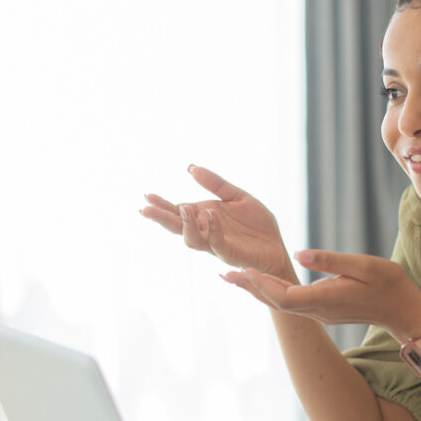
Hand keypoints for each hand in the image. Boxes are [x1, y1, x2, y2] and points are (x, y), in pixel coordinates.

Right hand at [141, 165, 293, 278]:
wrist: (276, 246)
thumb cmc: (256, 224)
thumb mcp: (236, 196)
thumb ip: (215, 183)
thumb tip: (190, 168)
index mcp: (203, 216)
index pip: (177, 210)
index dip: (162, 204)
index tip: (147, 195)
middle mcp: (205, 230)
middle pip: (177, 226)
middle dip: (161, 218)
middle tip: (145, 209)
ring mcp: (215, 243)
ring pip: (192, 239)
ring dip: (185, 224)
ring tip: (181, 207)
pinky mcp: (229, 252)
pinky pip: (216, 242)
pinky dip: (212, 228)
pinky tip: (210, 213)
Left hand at [221, 249, 420, 339]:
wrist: (403, 310)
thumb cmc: (389, 284)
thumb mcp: (364, 265)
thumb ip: (330, 261)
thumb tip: (299, 254)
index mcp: (325, 299)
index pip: (284, 296)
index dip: (262, 285)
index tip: (243, 271)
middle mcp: (318, 311)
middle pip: (275, 302)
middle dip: (249, 288)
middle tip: (224, 273)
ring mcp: (320, 313)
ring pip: (281, 304)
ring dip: (257, 290)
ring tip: (233, 277)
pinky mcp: (323, 310)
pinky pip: (290, 303)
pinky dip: (272, 292)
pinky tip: (261, 282)